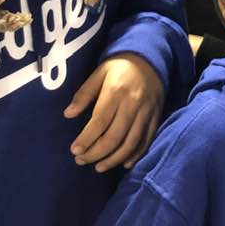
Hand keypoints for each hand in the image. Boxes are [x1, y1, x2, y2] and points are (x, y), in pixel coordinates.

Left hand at [65, 53, 164, 171]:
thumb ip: (84, 94)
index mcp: (116, 92)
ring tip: (99, 167)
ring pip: (131, 143)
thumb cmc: (119, 66)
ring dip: (113, 159)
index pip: (100, 122)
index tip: (74, 151)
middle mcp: (133, 104)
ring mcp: (147, 112)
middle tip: (81, 160)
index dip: (86, 139)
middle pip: (114, 137)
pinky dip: (135, 155)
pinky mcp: (156, 117)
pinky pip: (146, 140)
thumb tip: (68, 114)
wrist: (150, 58)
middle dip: (96, 153)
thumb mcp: (99, 73)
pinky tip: (123, 164)